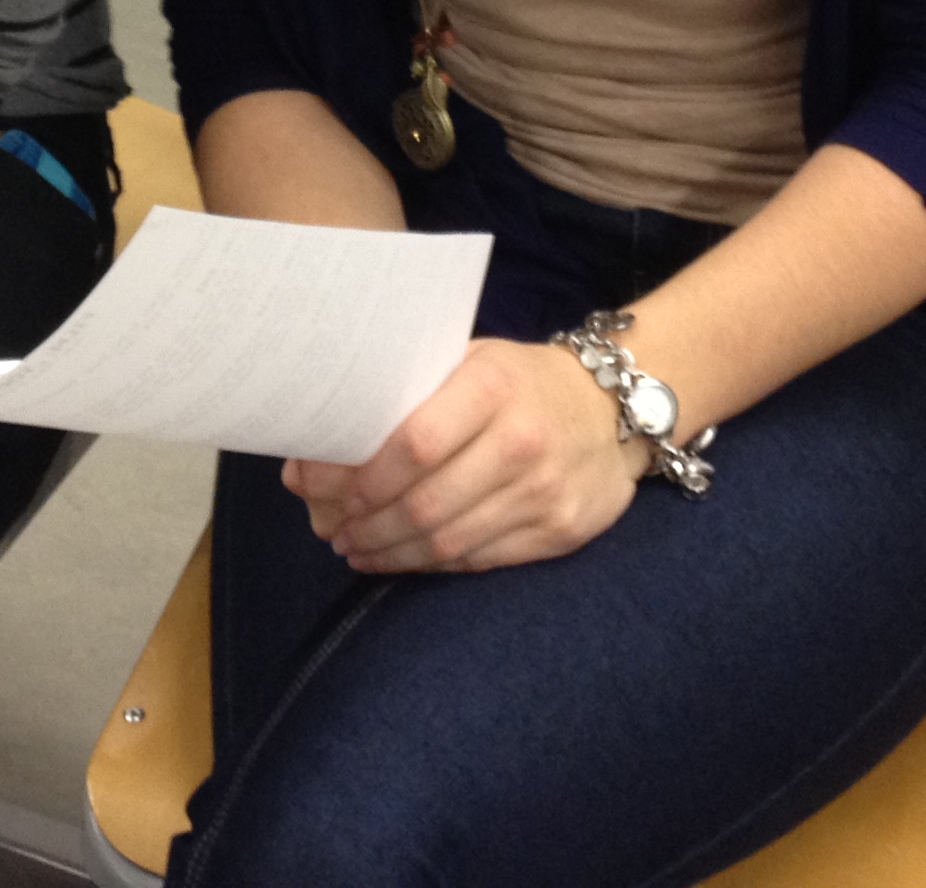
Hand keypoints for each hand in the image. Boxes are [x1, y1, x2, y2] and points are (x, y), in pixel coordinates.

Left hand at [285, 338, 646, 574]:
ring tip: (354, 548)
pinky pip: (478, 559)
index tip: (313, 485)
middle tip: (329, 529)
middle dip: (364, 523)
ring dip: (389, 551)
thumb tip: (314, 446)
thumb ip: (405, 394)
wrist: (613, 409)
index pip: (413, 443)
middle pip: (424, 501)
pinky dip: (430, 565)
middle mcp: (522, 440)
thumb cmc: (518, 382)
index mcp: (492, 386)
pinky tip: (400, 558)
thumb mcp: (470, 361)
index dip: (358, 474)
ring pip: (447, 540)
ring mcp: (545, 491)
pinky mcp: (560, 531)